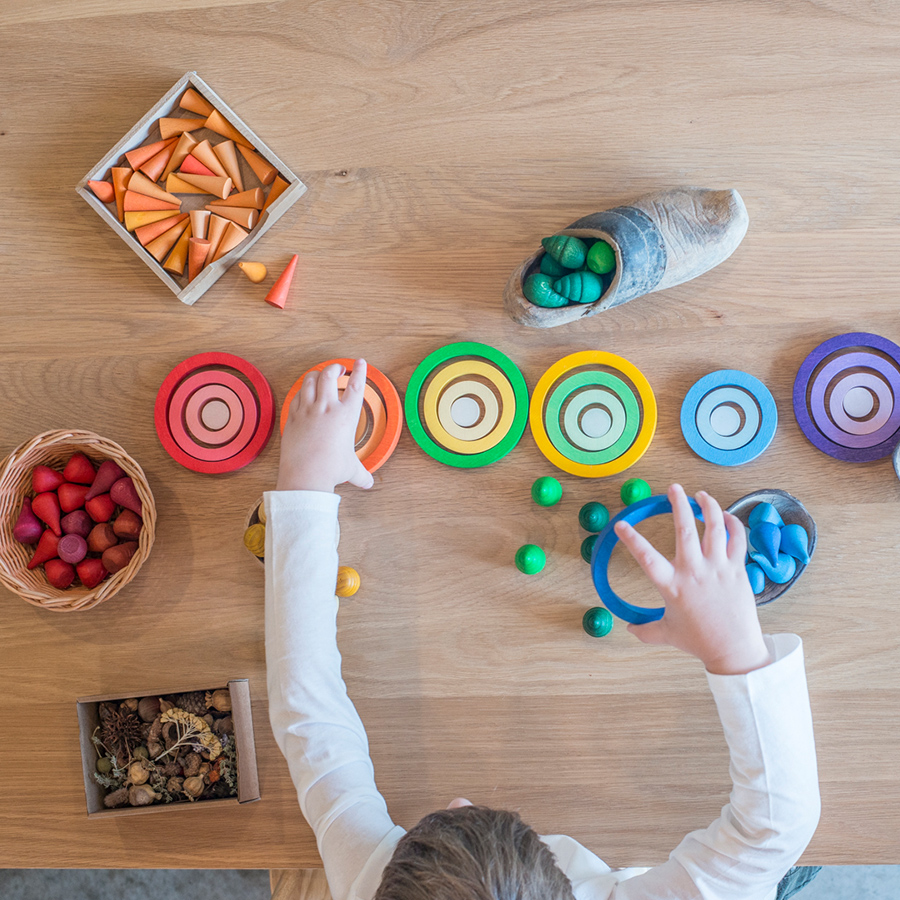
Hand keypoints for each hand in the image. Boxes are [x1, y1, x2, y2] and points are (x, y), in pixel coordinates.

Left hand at [276, 359, 374, 492]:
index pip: (356, 386)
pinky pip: (297, 396)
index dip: (360, 371)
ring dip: (317, 375)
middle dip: (335, 367)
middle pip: (329, 375)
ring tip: (320, 376)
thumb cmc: (330, 470)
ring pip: (310, 380)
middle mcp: (326, 408)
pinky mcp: (293, 416)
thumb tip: (368, 483)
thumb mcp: (351, 470)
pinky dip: (302, 391)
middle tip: (338, 369)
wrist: (305, 475)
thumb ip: (361, 474)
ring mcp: (307, 410)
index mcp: (346, 416)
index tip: (360, 362)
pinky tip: (304, 394)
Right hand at [614, 484, 771, 674]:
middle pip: (685, 530)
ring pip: (715, 528)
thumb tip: (628, 628)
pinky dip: (731, 523)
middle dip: (678, 504)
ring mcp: (718, 569)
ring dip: (708, 506)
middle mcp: (694, 573)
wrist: (734, 651)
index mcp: (672, 586)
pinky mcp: (737, 570)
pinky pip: (737, 539)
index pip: (646, 558)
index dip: (631, 540)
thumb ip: (644, 630)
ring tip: (701, 495)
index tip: (621, 524)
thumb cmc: (699, 642)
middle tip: (673, 488)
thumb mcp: (666, 634)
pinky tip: (725, 515)